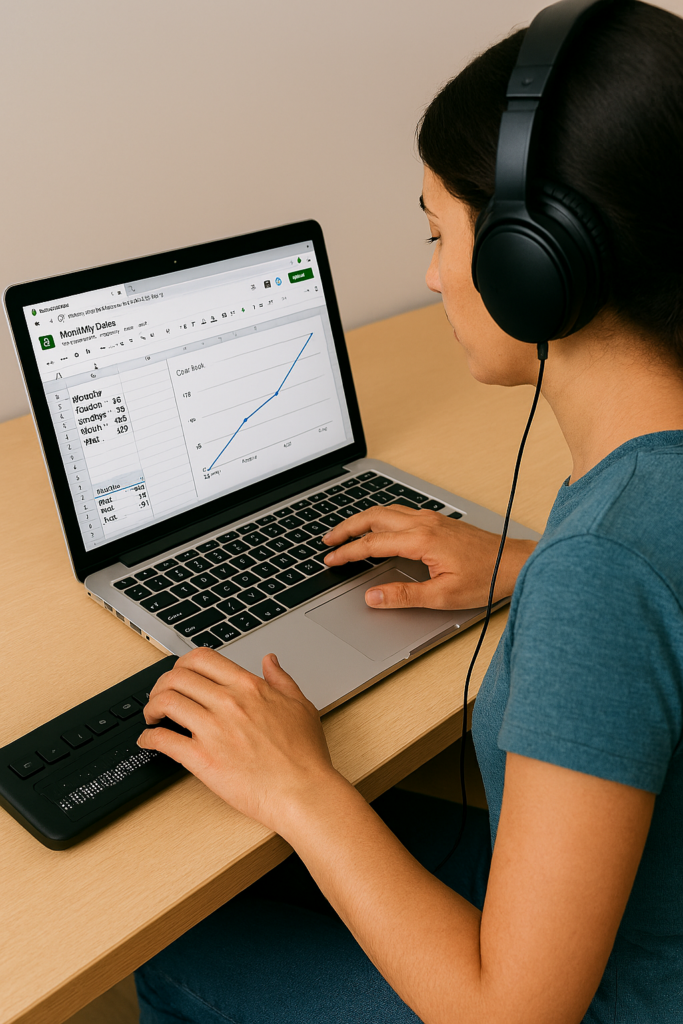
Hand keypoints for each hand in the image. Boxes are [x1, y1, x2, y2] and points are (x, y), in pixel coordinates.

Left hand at [137, 648, 338, 831]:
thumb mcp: (300, 706)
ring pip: (166, 702)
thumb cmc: (305, 756)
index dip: (182, 664)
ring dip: (152, 706)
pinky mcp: (202, 760)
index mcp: (248, 687)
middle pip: (176, 677)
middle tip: (160, 696)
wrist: (303, 792)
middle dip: (161, 684)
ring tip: (153, 716)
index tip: (179, 675)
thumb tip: (270, 660)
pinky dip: (148, 737)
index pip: (201, 658)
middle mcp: (228, 703)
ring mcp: (213, 730)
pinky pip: (163, 740)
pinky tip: (148, 740)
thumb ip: (281, 679)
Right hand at [323, 504, 535, 609]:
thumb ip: (403, 596)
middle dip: (347, 528)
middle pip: (373, 517)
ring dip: (362, 519)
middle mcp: (424, 523)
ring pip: (386, 511)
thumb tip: (373, 597)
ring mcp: (432, 519)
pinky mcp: (439, 521)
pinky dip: (380, 517)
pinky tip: (378, 527)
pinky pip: (400, 512)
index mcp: (421, 540)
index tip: (331, 561)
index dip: (348, 553)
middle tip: (328, 541)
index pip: (372, 544)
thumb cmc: (485, 578)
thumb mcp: (442, 596)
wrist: (515, 563)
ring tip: (346, 532)